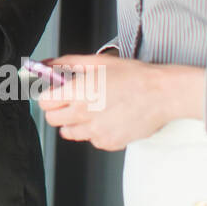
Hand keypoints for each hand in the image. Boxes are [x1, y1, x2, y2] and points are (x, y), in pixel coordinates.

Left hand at [33, 54, 204, 151]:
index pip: (44, 101)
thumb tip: (45, 64)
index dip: (49, 95)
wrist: (162, 95)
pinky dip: (94, 131)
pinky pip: (90, 140)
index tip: (55, 92)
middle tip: (72, 101)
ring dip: (74, 122)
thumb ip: (66, 63)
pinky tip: (107, 118)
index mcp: (78, 92)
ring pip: (68, 132)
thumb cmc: (134, 76)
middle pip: (52, 119)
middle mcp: (83, 114)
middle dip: (58, 109)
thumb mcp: (98, 62)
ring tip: (92, 110)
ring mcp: (96, 132)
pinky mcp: (108, 143)